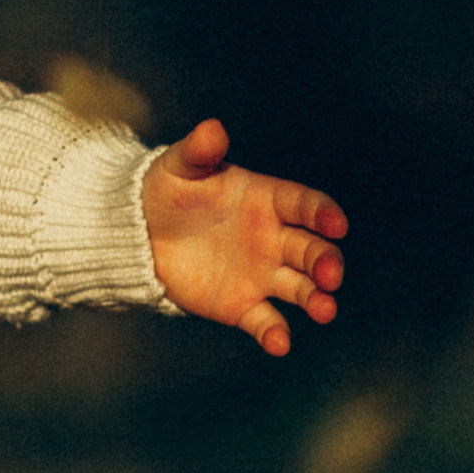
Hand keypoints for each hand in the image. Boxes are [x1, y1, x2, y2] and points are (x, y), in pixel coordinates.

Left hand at [141, 119, 346, 355]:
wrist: (137, 233)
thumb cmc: (165, 191)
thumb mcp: (178, 167)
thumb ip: (199, 151)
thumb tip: (212, 128)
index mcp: (267, 200)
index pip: (306, 205)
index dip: (323, 214)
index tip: (336, 224)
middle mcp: (274, 238)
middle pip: (313, 250)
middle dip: (327, 262)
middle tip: (330, 275)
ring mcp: (261, 273)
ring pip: (301, 288)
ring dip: (317, 299)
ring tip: (325, 309)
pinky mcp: (242, 304)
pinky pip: (266, 321)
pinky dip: (275, 333)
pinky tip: (280, 344)